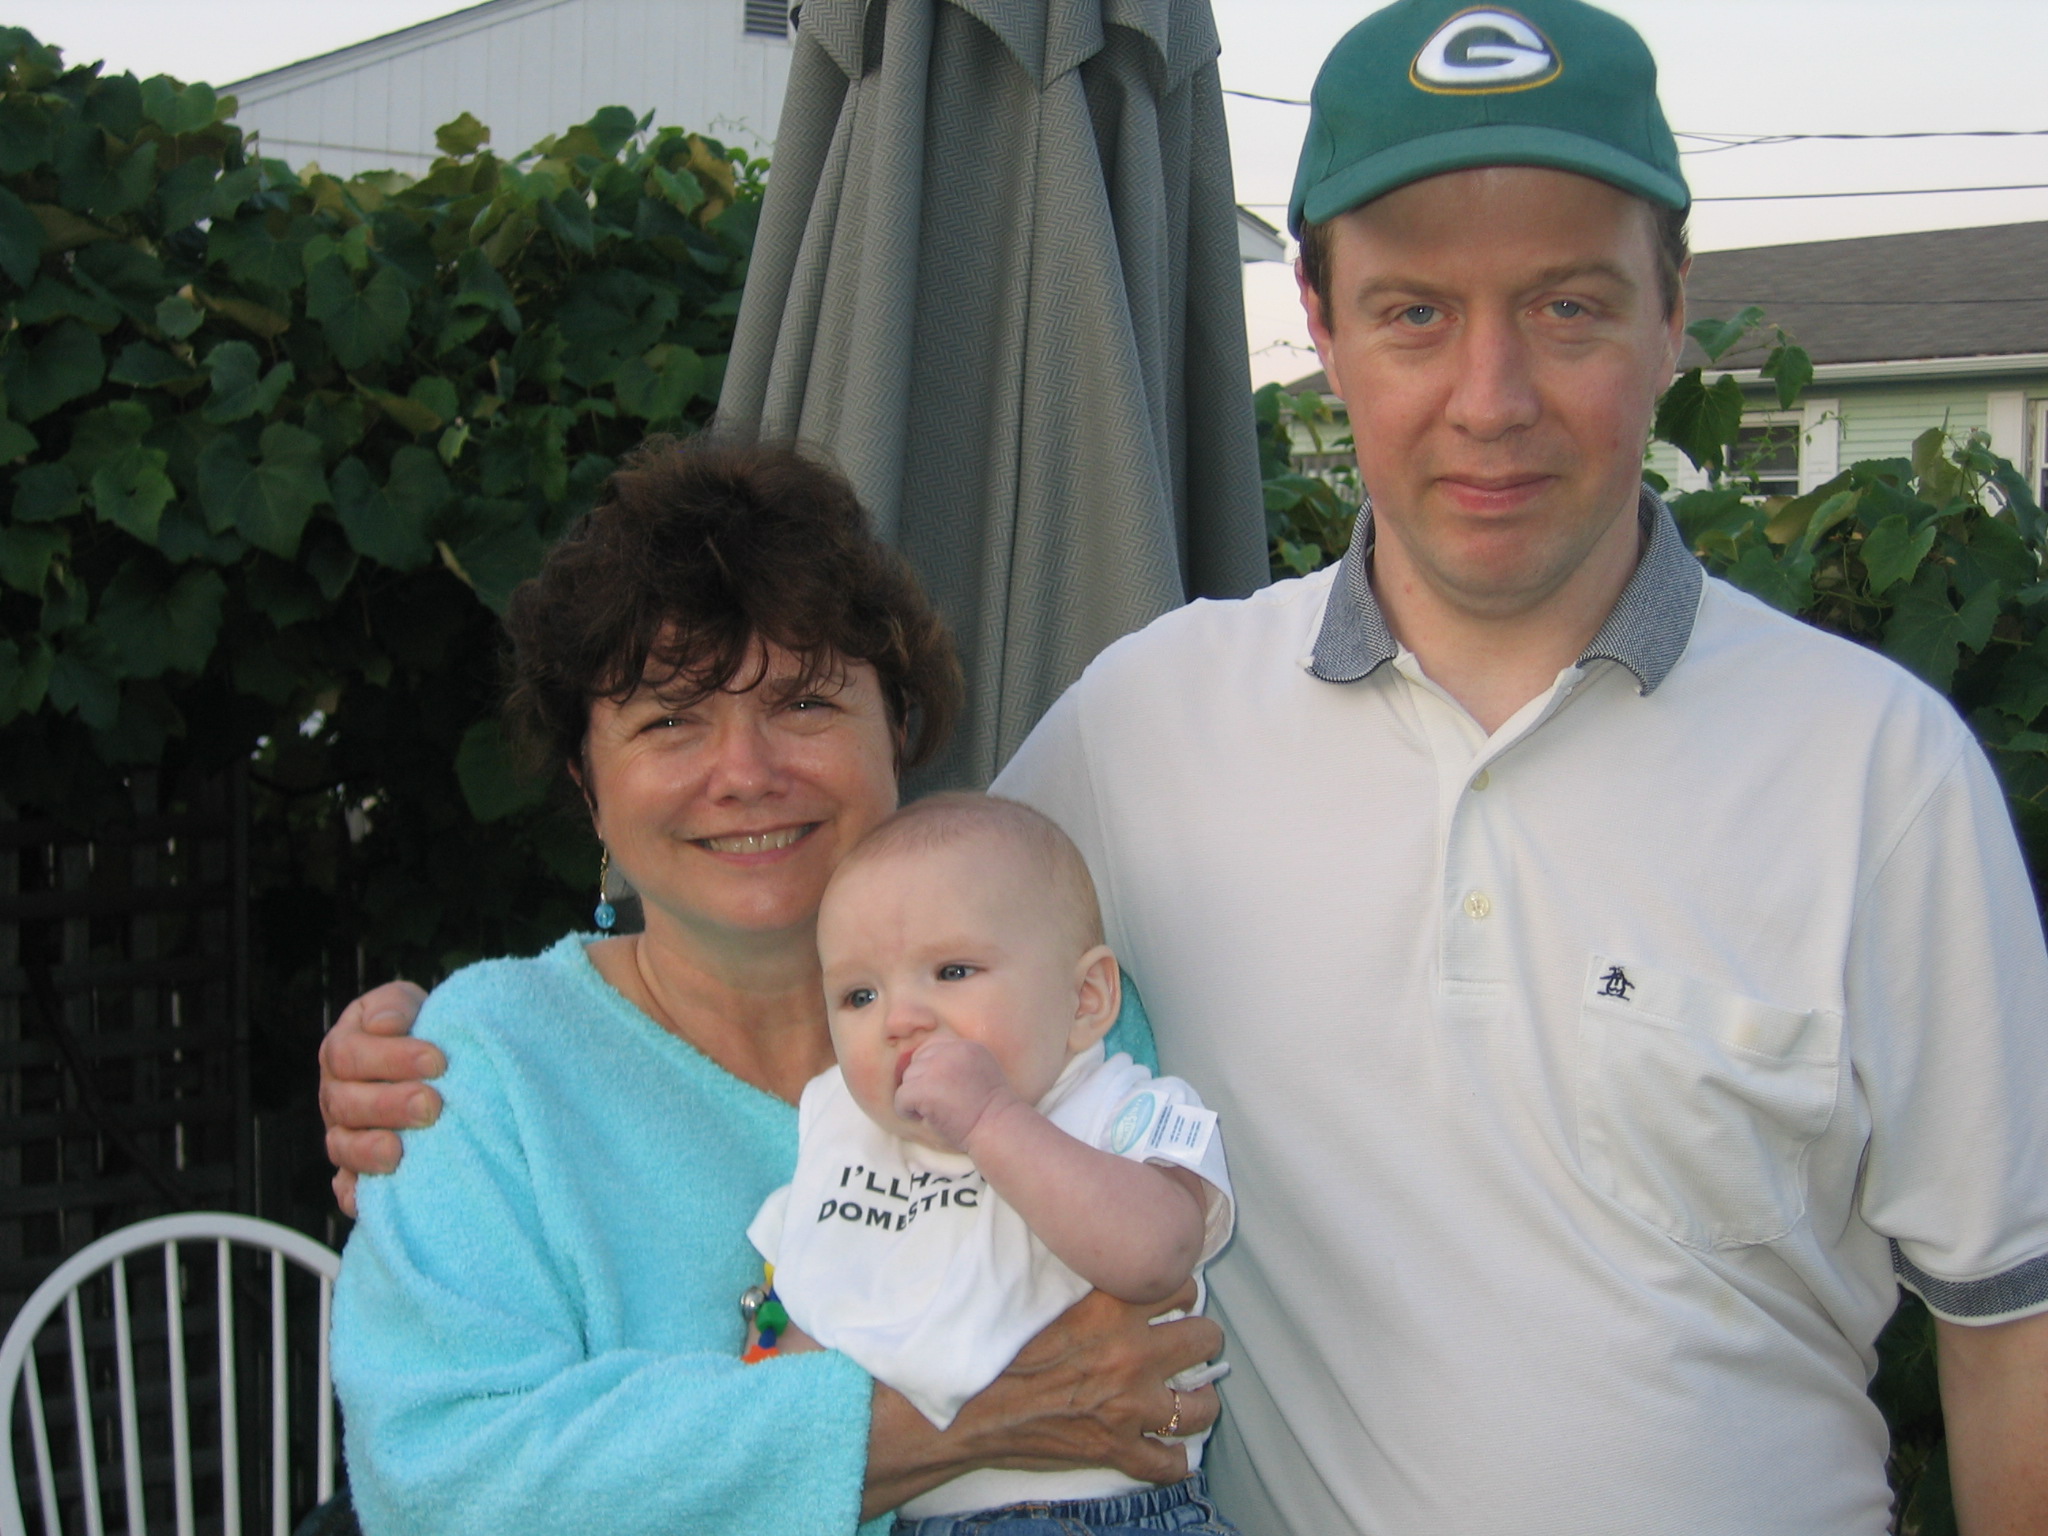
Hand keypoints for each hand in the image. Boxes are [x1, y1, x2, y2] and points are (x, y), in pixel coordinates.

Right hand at [318, 980, 442, 1216]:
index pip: (349, 1055)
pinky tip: (367, 1198)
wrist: (441, 1063)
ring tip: (398, 1152)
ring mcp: (345, 1135)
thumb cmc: (424, 1029)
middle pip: (344, 1104)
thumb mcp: (411, 1004)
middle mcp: (337, 1094)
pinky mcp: (358, 1171)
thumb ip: (396, 1006)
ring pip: (341, 1147)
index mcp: (343, 1050)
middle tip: (431, 1105)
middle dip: (388, 1105)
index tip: (437, 1060)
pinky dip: (354, 1195)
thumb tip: (386, 1025)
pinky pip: (347, 1188)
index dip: (390, 1058)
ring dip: (368, 1151)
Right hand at [860, 1281, 1222, 1515]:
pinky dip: (1171, 1459)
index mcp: (1112, 1308)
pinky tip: (1163, 1449)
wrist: (965, 1408)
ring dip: (1199, 1402)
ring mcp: (1130, 1406)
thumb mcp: (1041, 1293)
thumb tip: (1098, 1246)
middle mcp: (1132, 1354)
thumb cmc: (995, 1348)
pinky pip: (1168, 1464)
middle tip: (1186, 1342)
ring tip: (1191, 1397)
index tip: (1172, 1297)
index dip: (1179, 1290)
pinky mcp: (1117, 1449)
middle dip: (1200, 1339)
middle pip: (1205, 1338)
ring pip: (1201, 1406)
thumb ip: (1081, 1278)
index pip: (1181, 1284)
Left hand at [894, 1036, 1017, 1150]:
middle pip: (916, 1063)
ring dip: (916, 1099)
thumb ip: (955, 1063)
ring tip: (937, 1113)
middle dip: (923, 1085)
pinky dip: (908, 1112)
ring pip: (907, 1080)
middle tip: (942, 1105)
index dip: (932, 1074)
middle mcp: (951, 1051)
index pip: (930, 1050)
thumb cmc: (989, 1113)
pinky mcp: (925, 1089)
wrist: (998, 1130)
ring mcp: (937, 1068)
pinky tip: (928, 1119)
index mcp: (966, 1047)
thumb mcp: (979, 1073)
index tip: (945, 1092)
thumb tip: (917, 1064)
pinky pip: (900, 1098)